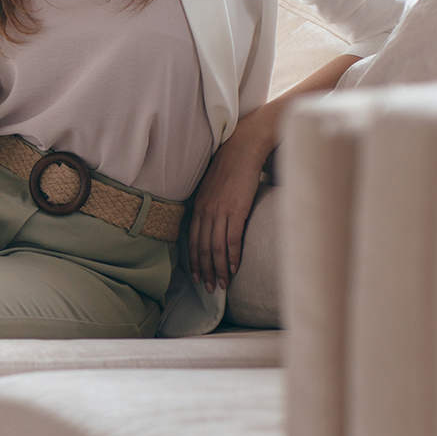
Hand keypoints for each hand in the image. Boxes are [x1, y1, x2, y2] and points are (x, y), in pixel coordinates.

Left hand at [189, 114, 272, 293]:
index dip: (194, 261)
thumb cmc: (231, 166)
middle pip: (201, 248)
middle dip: (204, 271)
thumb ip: (210, 205)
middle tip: (209, 288)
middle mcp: (205, 211)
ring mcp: (220, 211)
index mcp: (198, 206)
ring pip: (215, 248)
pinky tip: (234, 268)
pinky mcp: (236, 210)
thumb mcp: (213, 187)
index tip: (196, 277)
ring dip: (218, 269)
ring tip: (222, 284)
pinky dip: (232, 256)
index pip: (192, 240)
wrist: (244, 147)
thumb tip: (213, 222)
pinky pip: (232, 239)